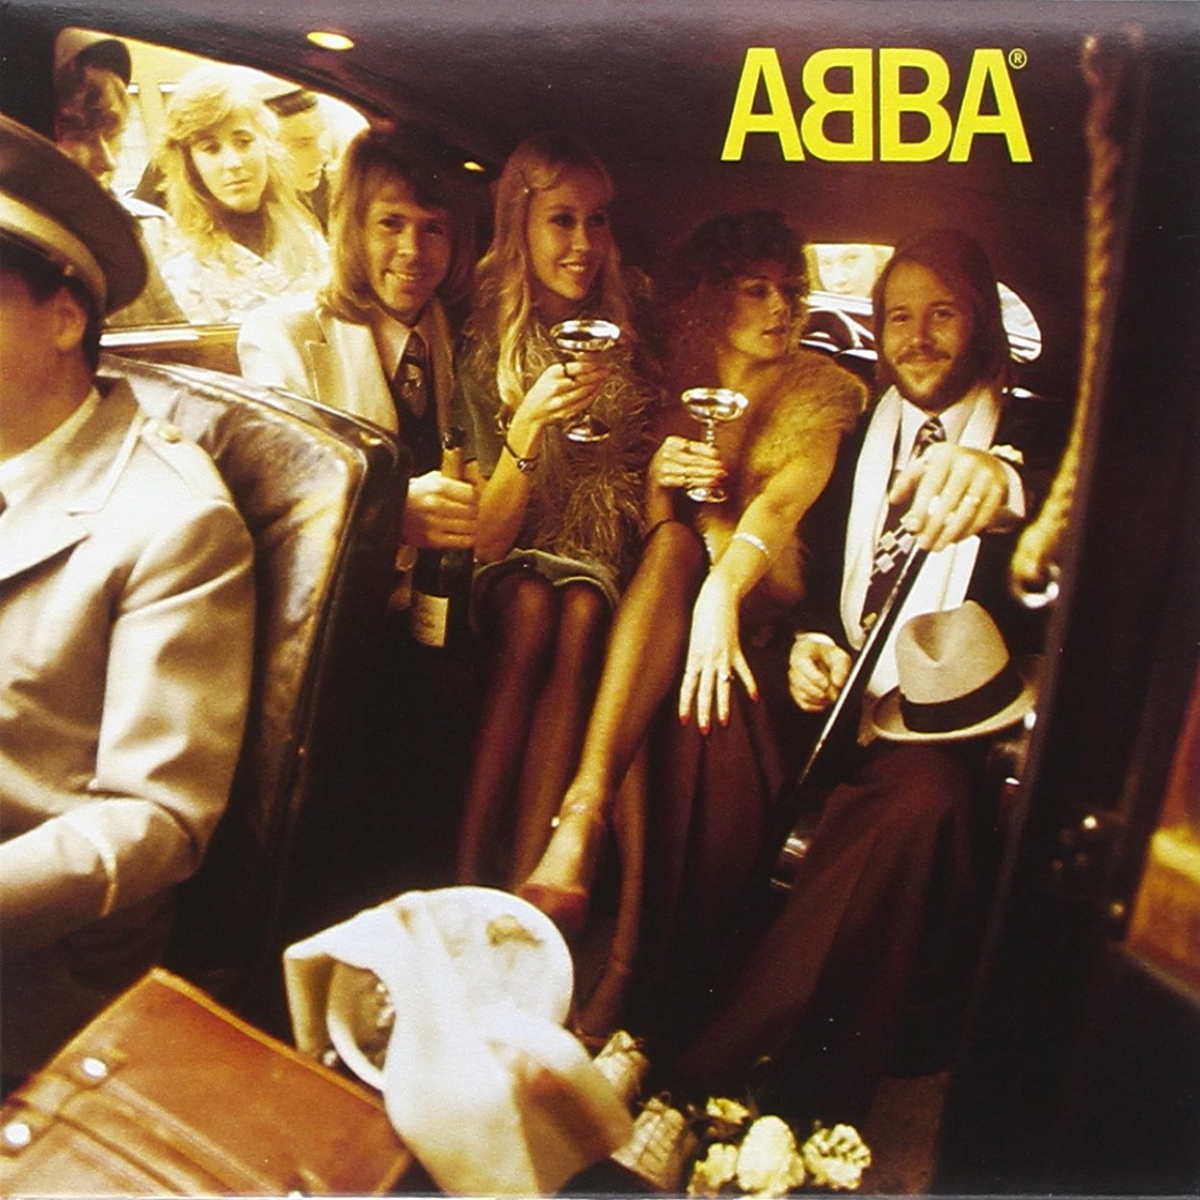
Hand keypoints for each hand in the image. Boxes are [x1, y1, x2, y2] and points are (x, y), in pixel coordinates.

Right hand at [400, 470, 478, 548]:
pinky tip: (463, 535)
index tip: (471, 500)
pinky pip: (462, 541)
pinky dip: (467, 539)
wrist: (387, 512)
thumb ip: (449, 480)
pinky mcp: (432, 539)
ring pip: (469, 526)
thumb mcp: (427, 480)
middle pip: (472, 510)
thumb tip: (470, 485)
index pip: (471, 494)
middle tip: (469, 513)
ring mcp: (435, 523)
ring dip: (471, 526)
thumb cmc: (410, 496)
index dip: (474, 498)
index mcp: (438, 487)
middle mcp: (437, 504)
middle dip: (473, 512)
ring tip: (466, 524)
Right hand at [516, 359, 610, 434]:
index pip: (579, 366)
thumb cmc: (543, 391)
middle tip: (607, 370)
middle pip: (584, 378)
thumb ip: (568, 367)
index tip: (601, 361)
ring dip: (597, 383)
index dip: (594, 363)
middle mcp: (556, 387)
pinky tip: (597, 389)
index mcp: (553, 373)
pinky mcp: (566, 412)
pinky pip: (584, 402)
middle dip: (599, 373)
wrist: (532, 412)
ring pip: (586, 390)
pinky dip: (593, 395)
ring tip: (604, 378)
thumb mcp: (551, 373)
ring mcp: (561, 401)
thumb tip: (589, 360)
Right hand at [649, 434, 725, 492]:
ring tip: (719, 475)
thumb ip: (695, 452)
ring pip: (690, 470)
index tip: (718, 455)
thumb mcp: (681, 455)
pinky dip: (700, 482)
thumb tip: (717, 454)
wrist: (655, 485)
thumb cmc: (672, 468)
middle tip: (722, 467)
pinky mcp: (663, 481)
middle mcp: (665, 453)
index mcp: (671, 442)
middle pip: (692, 459)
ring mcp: (662, 467)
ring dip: (707, 474)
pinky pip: (685, 481)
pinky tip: (710, 482)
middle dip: (710, 464)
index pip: (691, 446)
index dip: (706, 451)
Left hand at [677, 574, 756, 733]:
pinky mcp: (735, 649)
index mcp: (692, 656)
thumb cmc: (702, 614)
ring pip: (722, 686)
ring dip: (723, 705)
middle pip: (704, 690)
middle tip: (704, 730)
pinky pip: (743, 671)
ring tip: (724, 722)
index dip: (685, 704)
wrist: (716, 596)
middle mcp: (706, 659)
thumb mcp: (694, 637)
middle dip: (703, 712)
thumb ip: (696, 656)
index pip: (687, 686)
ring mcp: (721, 655)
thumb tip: (698, 671)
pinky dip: (749, 685)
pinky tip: (754, 699)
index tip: (683, 720)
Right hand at [788, 633, 850, 712]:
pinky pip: (805, 705)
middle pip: (800, 683)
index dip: (814, 676)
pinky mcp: (798, 695)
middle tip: (834, 695)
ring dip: (820, 699)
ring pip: (803, 695)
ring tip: (832, 696)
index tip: (826, 684)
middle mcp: (794, 669)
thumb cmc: (829, 656)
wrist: (822, 659)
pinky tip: (827, 701)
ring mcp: (794, 683)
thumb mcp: (838, 656)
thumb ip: (840, 668)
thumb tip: (838, 683)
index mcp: (800, 654)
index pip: (801, 665)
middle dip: (818, 691)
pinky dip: (818, 705)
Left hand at [889, 442, 1009, 552]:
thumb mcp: (926, 465)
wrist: (984, 460)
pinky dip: (967, 532)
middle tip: (923, 543)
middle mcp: (967, 463)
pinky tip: (954, 539)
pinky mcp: (997, 490)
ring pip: (966, 512)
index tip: (912, 527)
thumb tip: (893, 498)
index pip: (930, 485)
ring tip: (936, 546)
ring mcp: (985, 476)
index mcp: (945, 455)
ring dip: (949, 533)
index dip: (920, 509)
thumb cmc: (948, 467)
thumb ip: (907, 480)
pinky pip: (982, 516)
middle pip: (948, 501)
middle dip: (934, 526)